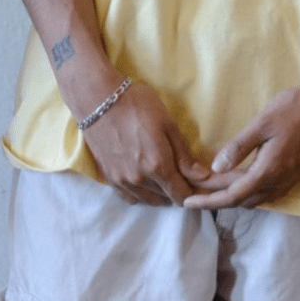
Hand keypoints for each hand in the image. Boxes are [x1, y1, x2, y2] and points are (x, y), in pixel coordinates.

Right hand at [83, 80, 210, 205]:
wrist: (96, 99)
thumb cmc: (136, 105)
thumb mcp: (167, 123)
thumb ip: (184, 155)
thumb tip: (203, 177)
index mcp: (158, 166)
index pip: (182, 195)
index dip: (194, 192)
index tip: (198, 184)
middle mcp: (140, 179)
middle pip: (167, 199)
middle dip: (178, 191)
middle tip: (182, 176)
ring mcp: (122, 180)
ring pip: (149, 200)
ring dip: (161, 194)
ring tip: (164, 178)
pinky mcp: (109, 177)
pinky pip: (130, 198)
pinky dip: (141, 194)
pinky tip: (145, 182)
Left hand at [183, 80, 299, 210]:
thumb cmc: (296, 109)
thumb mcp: (262, 123)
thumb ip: (238, 147)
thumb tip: (215, 167)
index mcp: (269, 171)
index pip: (232, 196)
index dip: (208, 201)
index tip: (187, 202)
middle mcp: (280, 182)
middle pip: (242, 200)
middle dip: (216, 198)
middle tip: (193, 189)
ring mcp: (291, 180)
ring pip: (256, 197)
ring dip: (233, 194)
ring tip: (211, 185)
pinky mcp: (297, 173)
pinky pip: (268, 191)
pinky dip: (249, 189)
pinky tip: (239, 178)